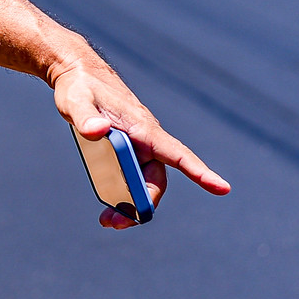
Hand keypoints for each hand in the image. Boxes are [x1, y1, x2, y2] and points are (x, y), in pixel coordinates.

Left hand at [50, 50, 230, 229]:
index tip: (222, 188)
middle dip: (143, 205)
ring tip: (107, 221)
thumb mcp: (76, 101)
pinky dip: (121, 196)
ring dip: (131, 205)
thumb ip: (85, 117)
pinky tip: (106, 207)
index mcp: (144, 129)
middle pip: (156, 180)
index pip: (178, 153)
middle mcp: (146, 140)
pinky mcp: (125, 150)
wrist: (77, 75)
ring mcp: (136, 146)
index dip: (200, 172)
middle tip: (114, 223)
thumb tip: (97, 131)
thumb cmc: (80, 86)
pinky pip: (131, 178)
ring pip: (144, 183)